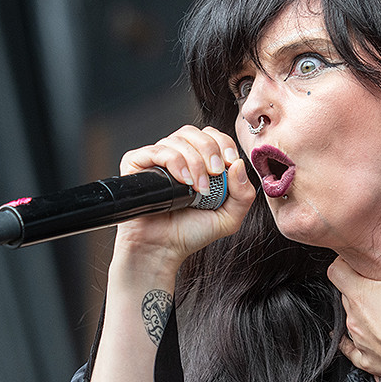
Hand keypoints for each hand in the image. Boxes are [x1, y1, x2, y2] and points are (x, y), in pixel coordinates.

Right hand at [114, 125, 254, 264]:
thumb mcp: (229, 217)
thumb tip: (239, 165)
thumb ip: (243, 194)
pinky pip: (156, 150)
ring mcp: (156, 159)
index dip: (223, 144)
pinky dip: (174, 162)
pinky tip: (183, 182)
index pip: (212, 136)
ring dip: (194, 162)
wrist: (163, 249)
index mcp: (198, 162)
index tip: (229, 162)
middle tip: (215, 174)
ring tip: (198, 189)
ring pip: (177, 140)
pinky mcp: (137, 164)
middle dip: (210, 150)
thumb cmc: (191, 232)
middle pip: (195, 133)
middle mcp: (177, 157)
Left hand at [326, 257, 380, 378]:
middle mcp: (352, 314)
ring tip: (380, 311)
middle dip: (357, 288)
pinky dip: (352, 342)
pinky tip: (351, 338)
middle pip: (345, 294)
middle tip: (375, 285)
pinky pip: (351, 349)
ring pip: (351, 319)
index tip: (353, 263)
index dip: (342, 264)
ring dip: (362, 313)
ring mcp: (356, 337)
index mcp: (359, 292)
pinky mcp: (364, 358)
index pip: (335, 270)